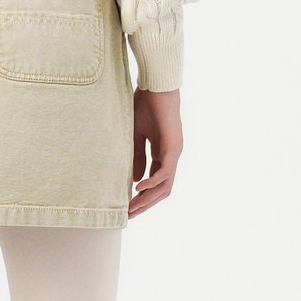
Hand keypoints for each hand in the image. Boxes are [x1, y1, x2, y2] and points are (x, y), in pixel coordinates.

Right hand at [128, 87, 183, 218]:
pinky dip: (152, 183)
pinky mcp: (172, 148)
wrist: (156, 85)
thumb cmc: (146, 104)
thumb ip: (137, 155)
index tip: (127, 206)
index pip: (155, 181)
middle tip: (129, 215)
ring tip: (133, 208)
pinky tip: (139, 188)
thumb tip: (135, 180)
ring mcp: (173, 153)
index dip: (142, 195)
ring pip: (164, 185)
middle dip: (145, 203)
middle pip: (161, 189)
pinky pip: (164, 172)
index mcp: (162, 153)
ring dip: (149, 199)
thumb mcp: (136, 133)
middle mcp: (170, 157)